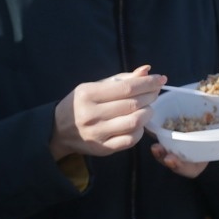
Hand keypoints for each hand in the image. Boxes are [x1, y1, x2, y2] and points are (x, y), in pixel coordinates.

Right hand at [50, 65, 165, 159]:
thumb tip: (146, 70)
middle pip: (132, 104)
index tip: (160, 79)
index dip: (147, 83)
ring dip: (148, 113)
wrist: (58, 130)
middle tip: (156, 91)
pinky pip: (130, 140)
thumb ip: (120, 79)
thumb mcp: (94, 86)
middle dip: (150, 96)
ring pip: (134, 122)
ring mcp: (97, 133)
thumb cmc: (79, 103)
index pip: (126, 88)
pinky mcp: (103, 148)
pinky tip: (139, 123)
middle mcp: (91, 114)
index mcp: (88, 94)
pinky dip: (140, 130)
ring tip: (148, 107)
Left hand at [150, 72, 218, 176]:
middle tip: (173, 159)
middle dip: (186, 165)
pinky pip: (172, 153)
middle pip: (200, 164)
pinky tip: (155, 143)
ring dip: (171, 161)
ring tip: (160, 151)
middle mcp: (212, 150)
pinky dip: (162, 152)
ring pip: (183, 163)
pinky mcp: (181, 143)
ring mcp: (196, 149)